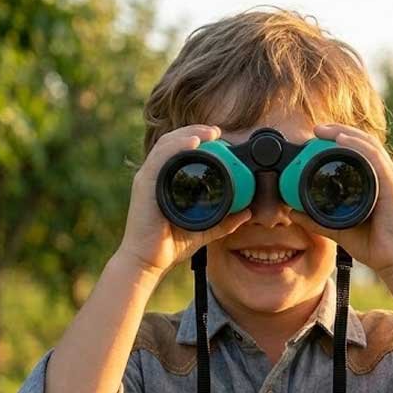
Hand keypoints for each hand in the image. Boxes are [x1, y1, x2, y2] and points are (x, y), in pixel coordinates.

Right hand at [115, 124, 251, 276]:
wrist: (148, 261)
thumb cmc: (169, 246)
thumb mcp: (204, 230)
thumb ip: (224, 222)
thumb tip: (247, 213)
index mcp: (164, 181)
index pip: (178, 150)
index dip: (196, 138)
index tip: (218, 137)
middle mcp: (154, 176)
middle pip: (173, 141)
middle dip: (195, 131)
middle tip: (217, 131)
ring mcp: (147, 179)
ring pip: (167, 144)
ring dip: (189, 133)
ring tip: (209, 133)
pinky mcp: (145, 185)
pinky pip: (161, 158)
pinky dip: (177, 146)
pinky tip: (193, 142)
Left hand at [288, 123, 392, 276]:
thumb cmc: (373, 245)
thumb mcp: (338, 228)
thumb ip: (316, 220)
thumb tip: (293, 212)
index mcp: (376, 181)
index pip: (358, 152)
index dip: (339, 140)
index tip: (316, 138)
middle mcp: (385, 175)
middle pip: (362, 143)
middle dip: (339, 131)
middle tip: (316, 129)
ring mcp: (391, 179)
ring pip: (368, 145)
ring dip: (344, 133)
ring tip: (324, 130)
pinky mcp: (392, 186)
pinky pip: (374, 159)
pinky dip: (358, 146)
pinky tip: (342, 140)